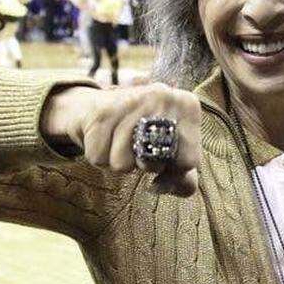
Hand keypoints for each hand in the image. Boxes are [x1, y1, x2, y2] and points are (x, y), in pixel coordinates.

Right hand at [41, 82, 201, 196]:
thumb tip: (169, 187)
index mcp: (187, 105)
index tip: (165, 162)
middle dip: (145, 165)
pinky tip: (103, 135)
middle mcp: (163, 96)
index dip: (175, 173)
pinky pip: (99, 158)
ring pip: (123, 165)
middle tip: (138, 146)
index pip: (189, 162)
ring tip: (118, 139)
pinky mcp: (102, 111)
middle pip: (156, 165)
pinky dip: (99, 154)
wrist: (94, 105)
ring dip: (118, 160)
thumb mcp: (169, 150)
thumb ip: (183, 177)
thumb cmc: (140, 133)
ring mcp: (132, 101)